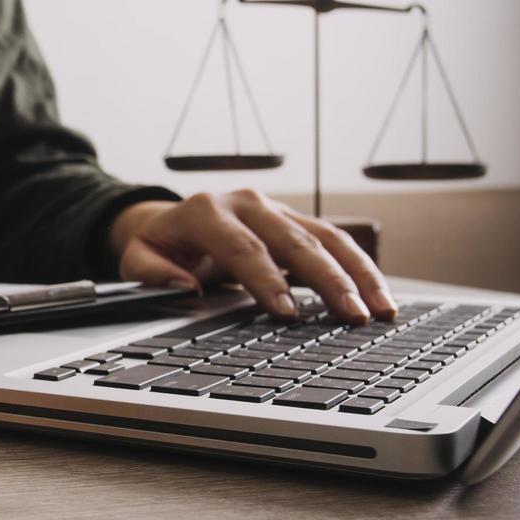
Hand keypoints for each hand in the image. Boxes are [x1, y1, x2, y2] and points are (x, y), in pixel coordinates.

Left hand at [108, 190, 395, 323]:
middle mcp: (247, 203)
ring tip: (380, 310)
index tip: (288, 312)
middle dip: (328, 281)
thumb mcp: (138, 257)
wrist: (173, 220)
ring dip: (358, 274)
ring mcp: (276, 209)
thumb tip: (185, 286)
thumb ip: (153, 273)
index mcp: (206, 210)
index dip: (267, 280)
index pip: (242, 246)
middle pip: (295, 241)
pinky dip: (359, 269)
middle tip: (352, 316)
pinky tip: (379, 296)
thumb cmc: (159, 244)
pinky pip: (335, 242)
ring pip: (326, 238)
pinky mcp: (296, 222)